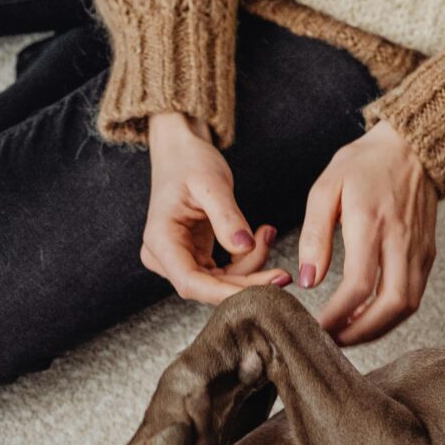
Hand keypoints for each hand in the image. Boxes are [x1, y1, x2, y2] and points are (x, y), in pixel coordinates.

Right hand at [143, 113, 288, 303]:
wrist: (181, 150)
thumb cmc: (190, 161)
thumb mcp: (211, 184)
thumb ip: (227, 217)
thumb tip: (244, 248)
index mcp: (160, 240)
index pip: (191, 282)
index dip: (226, 294)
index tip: (263, 292)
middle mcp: (164, 256)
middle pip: (209, 286)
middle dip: (249, 282)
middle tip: (284, 274)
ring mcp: (179, 258)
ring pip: (221, 281)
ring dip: (252, 266)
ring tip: (268, 232)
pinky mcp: (195, 255)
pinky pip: (225, 271)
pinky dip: (247, 258)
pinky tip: (262, 234)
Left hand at [299, 120, 436, 344]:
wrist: (413, 147)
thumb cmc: (364, 164)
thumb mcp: (326, 189)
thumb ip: (314, 235)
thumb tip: (308, 280)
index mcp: (373, 224)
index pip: (360, 285)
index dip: (337, 315)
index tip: (316, 327)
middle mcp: (402, 241)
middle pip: (392, 306)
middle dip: (362, 332)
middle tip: (333, 343)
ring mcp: (420, 250)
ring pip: (408, 306)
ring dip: (378, 328)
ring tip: (348, 334)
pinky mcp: (428, 254)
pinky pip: (414, 295)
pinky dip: (392, 314)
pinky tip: (368, 316)